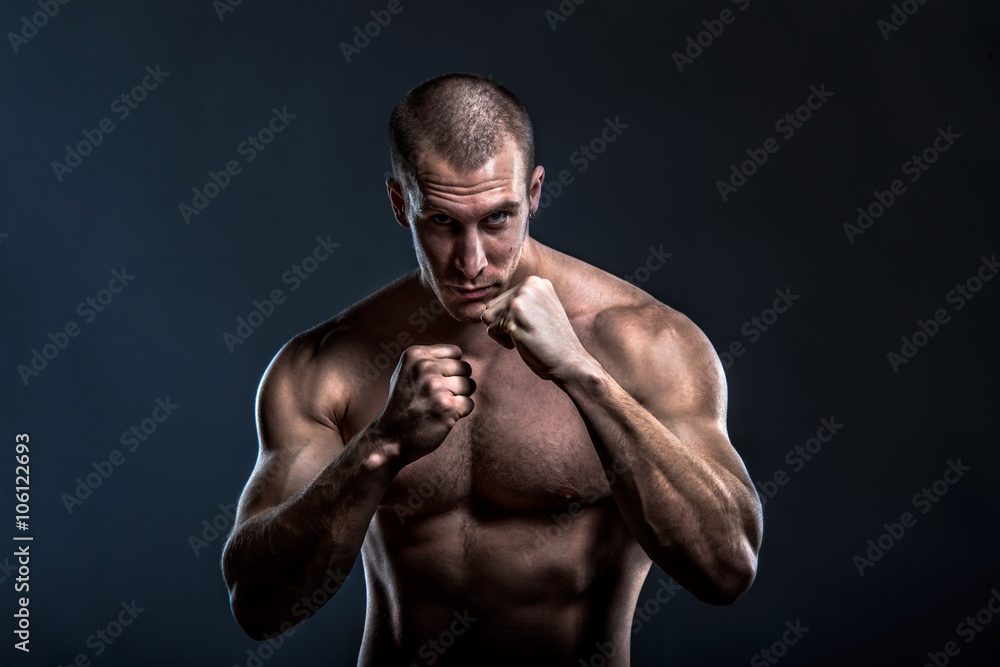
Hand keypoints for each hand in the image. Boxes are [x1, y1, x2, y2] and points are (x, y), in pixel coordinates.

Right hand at [371, 344, 474, 465]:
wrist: (390, 437)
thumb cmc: (403, 405)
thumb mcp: (407, 372)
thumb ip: (430, 360)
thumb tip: (460, 355)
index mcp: (416, 354)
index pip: (456, 352)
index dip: (450, 370)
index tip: (433, 383)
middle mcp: (425, 367)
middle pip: (465, 368)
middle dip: (456, 384)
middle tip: (436, 398)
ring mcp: (436, 387)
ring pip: (470, 385)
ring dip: (459, 398)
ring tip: (438, 406)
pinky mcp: (447, 407)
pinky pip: (469, 404)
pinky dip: (460, 413)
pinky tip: (441, 417)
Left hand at [481, 275, 591, 381]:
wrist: (569, 361)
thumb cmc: (551, 341)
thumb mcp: (538, 310)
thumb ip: (520, 301)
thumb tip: (487, 307)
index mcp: (535, 281)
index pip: (503, 299)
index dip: (513, 319)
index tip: (536, 324)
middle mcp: (528, 284)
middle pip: (492, 306)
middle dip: (505, 324)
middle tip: (531, 331)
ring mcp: (521, 298)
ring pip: (488, 317)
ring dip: (503, 332)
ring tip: (527, 335)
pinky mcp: (514, 315)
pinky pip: (491, 331)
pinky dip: (504, 342)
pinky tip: (526, 341)